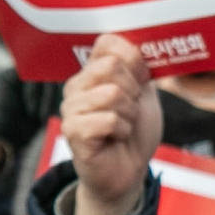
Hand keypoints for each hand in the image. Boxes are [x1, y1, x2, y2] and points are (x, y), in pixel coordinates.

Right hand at [59, 33, 162, 214]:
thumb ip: (140, 68)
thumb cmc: (134, 132)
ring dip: (129, 114)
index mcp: (92, 71)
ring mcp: (71, 108)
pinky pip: (108, 119)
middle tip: (130, 111)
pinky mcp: (72, 131)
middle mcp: (76, 85)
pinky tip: (116, 138)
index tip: (140, 82)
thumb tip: (144, 44)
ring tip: (123, 126)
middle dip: (133, 92)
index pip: (108, 43)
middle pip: (111, 67)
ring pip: (111, 93)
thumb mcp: (144, 93)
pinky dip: (122, 130)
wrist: (128, 171)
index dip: (133, 60)